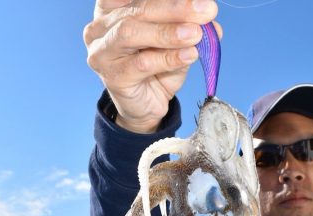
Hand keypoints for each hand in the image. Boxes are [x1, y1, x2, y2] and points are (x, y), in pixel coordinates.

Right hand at [84, 0, 219, 132]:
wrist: (146, 108)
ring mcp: (102, 52)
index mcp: (112, 9)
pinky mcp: (112, 77)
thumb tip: (212, 21)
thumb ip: (188, 28)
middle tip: (206, 10)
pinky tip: (189, 55)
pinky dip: (168, 58)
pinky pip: (142, 64)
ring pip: (132, 33)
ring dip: (168, 32)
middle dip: (175, 8)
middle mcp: (100, 27)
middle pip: (138, 9)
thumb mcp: (175, 43)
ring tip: (196, 34)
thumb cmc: (156, 70)